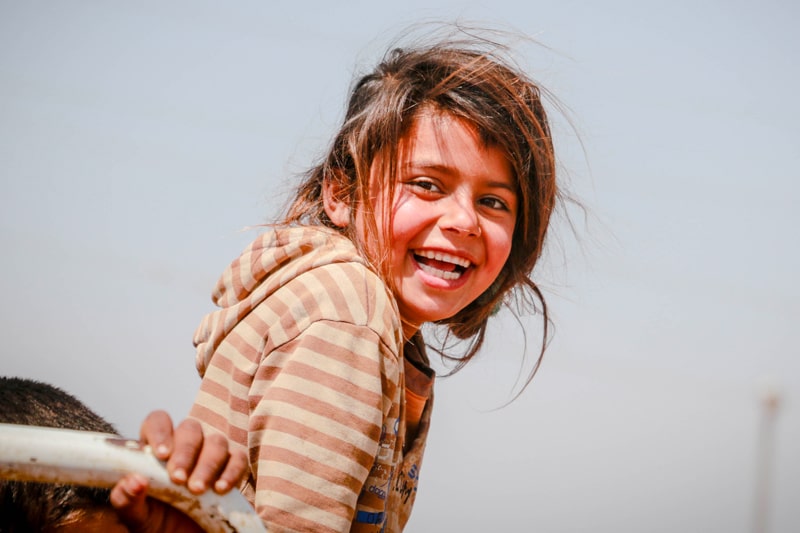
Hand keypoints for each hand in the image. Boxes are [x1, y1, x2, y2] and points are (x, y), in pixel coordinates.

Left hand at [110, 410, 247, 532]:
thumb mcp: (135, 518)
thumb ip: (127, 500)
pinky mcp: (232, 469)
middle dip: (186, 452)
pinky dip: (232, 471)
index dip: (160, 431)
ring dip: (208, 463)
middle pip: (190, 428)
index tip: (161, 455)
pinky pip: (238, 459)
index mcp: (157, 450)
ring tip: (197, 489)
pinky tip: (220, 489)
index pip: (158, 421)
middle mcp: (186, 447)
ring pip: (217, 441)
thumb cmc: (156, 526)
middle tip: (179, 479)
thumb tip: (134, 480)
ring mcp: (211, 456)